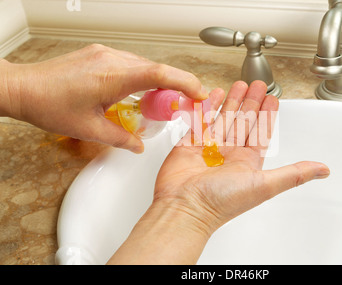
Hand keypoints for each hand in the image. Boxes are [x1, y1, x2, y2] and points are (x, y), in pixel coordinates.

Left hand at [0, 44, 206, 152]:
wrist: (22, 87)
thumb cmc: (48, 104)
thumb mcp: (89, 129)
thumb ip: (120, 139)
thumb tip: (138, 145)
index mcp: (112, 76)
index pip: (159, 74)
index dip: (184, 82)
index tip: (199, 93)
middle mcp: (111, 59)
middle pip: (155, 70)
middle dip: (173, 87)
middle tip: (180, 106)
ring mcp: (105, 54)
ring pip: (144, 66)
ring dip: (156, 83)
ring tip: (156, 104)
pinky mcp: (100, 55)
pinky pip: (130, 64)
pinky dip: (141, 78)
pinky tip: (136, 94)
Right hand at [108, 80, 329, 263]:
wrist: (185, 206)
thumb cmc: (221, 200)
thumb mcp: (265, 185)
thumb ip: (294, 174)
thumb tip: (323, 170)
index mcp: (248, 162)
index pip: (261, 132)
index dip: (268, 116)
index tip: (273, 99)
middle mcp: (229, 154)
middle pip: (244, 121)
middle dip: (252, 102)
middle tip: (258, 85)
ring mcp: (209, 148)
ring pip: (225, 118)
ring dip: (233, 101)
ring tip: (240, 84)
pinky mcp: (190, 144)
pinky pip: (202, 120)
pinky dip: (209, 107)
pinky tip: (215, 94)